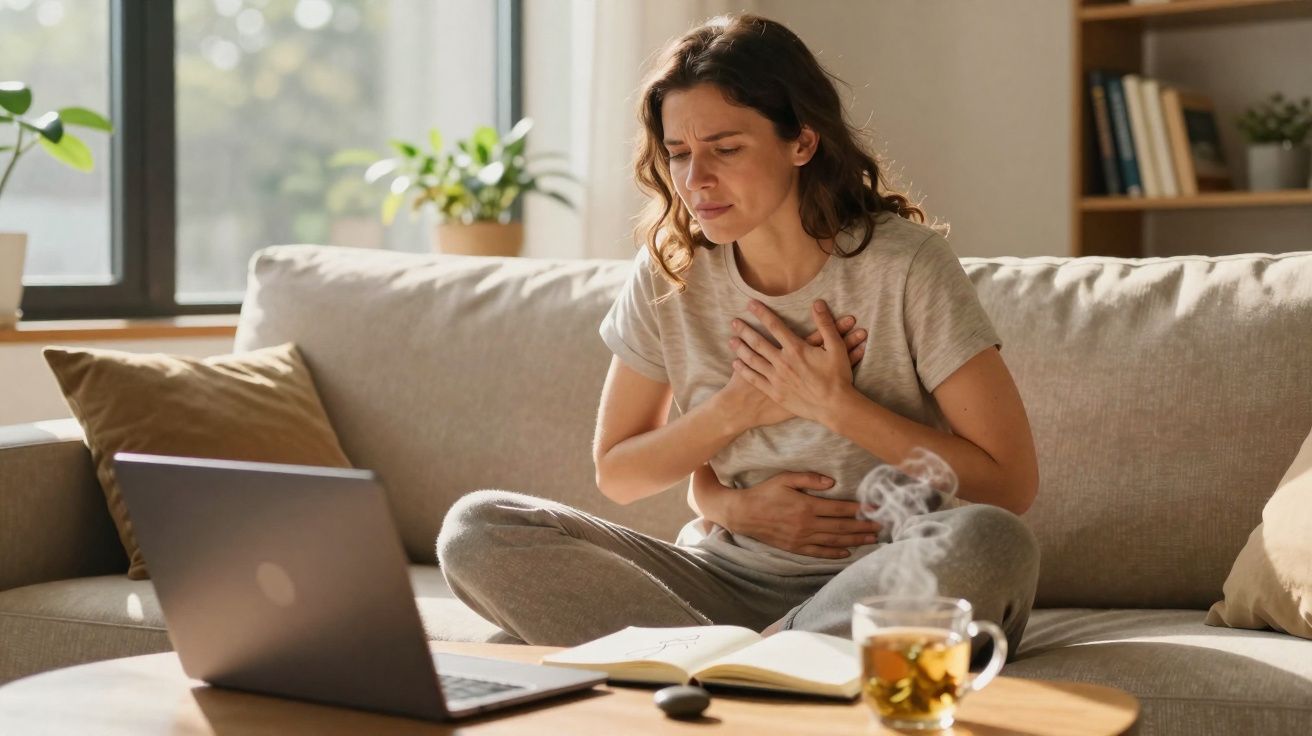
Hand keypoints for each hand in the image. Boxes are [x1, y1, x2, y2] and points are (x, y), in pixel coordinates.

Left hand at [718, 311, 866, 430]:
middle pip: (758, 342)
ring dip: (741, 348)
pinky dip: (744, 371)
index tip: (750, 304)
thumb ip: (825, 324)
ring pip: (753, 360)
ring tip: (731, 340)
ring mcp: (777, 378)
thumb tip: (817, 303)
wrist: (834, 407)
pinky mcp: (775, 393)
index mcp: (796, 349)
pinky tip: (736, 364)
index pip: (774, 326)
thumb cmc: (837, 376)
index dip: (761, 313)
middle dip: (745, 330)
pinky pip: (755, 379)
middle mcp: (783, 362)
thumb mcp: (836, 347)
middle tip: (734, 322)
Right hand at [722, 471, 881, 558]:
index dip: (860, 509)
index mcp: (806, 506)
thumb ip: (809, 479)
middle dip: (864, 527)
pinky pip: (819, 552)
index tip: (876, 509)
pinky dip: (834, 553)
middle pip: (841, 527)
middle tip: (882, 527)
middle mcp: (806, 525)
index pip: (840, 509)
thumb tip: (832, 482)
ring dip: (855, 540)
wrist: (742, 514)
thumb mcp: (784, 479)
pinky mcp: (795, 548)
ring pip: (834, 541)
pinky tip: (847, 552)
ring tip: (872, 539)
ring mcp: (801, 538)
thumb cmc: (764, 492)